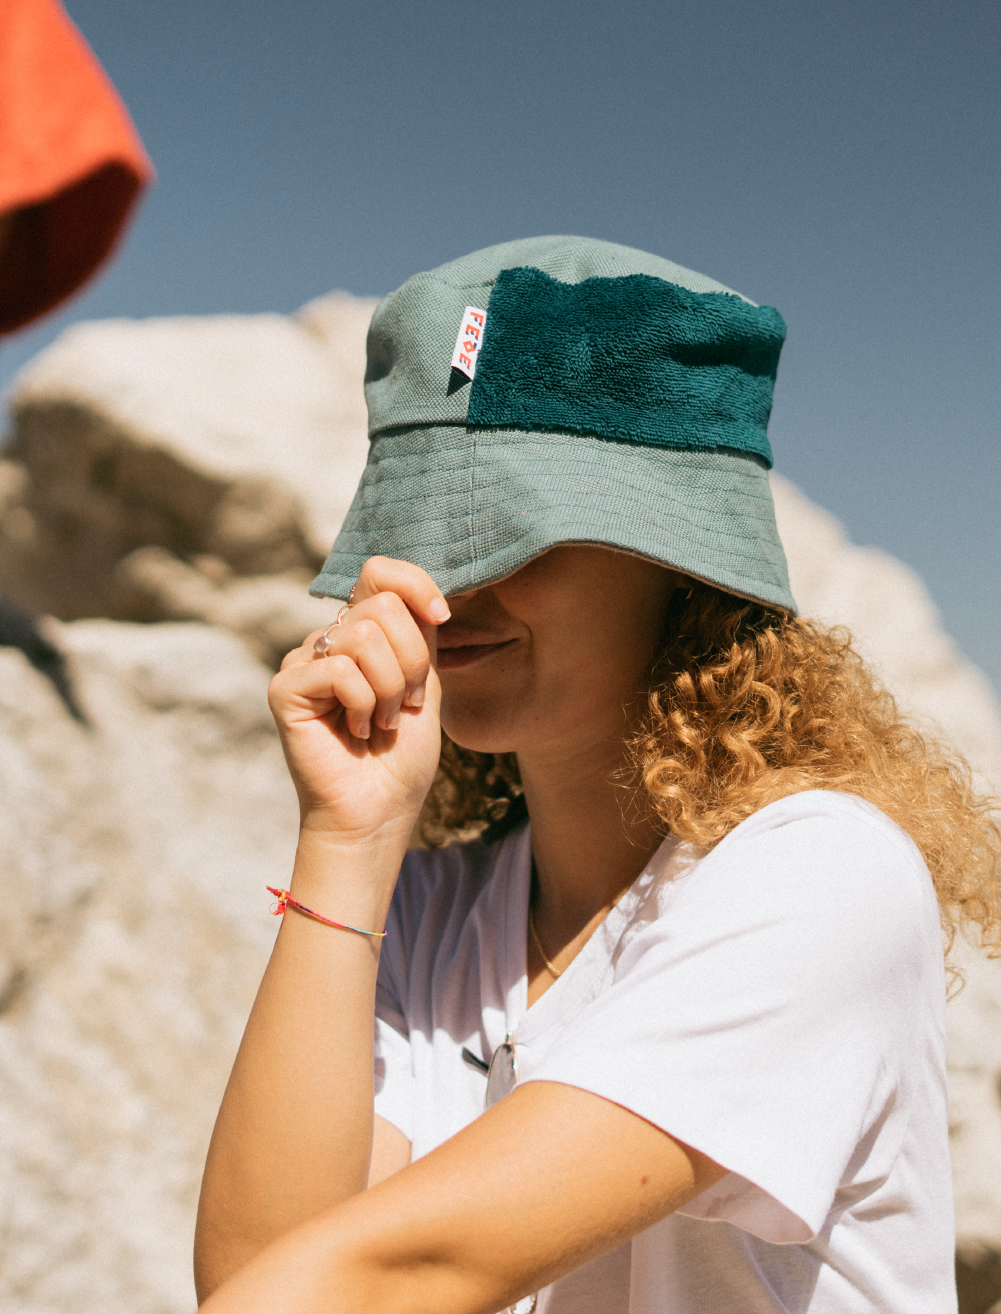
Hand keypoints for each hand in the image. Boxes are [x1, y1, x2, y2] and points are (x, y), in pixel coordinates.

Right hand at [268, 557, 450, 846]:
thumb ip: (419, 631)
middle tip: (404, 705)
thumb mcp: (425, 681)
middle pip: (383, 607)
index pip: (380, 572)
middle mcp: (328, 640)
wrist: (379, 812)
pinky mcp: (286, 688)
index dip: (417, 585)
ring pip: (365, 637)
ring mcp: (303, 662)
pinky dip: (364, 705)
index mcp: (361, 632)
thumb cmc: (401, 756)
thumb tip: (419, 591)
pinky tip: (354, 731)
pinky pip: (341, 670)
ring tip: (381, 722)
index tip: (441, 618)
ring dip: (390, 689)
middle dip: (412, 662)